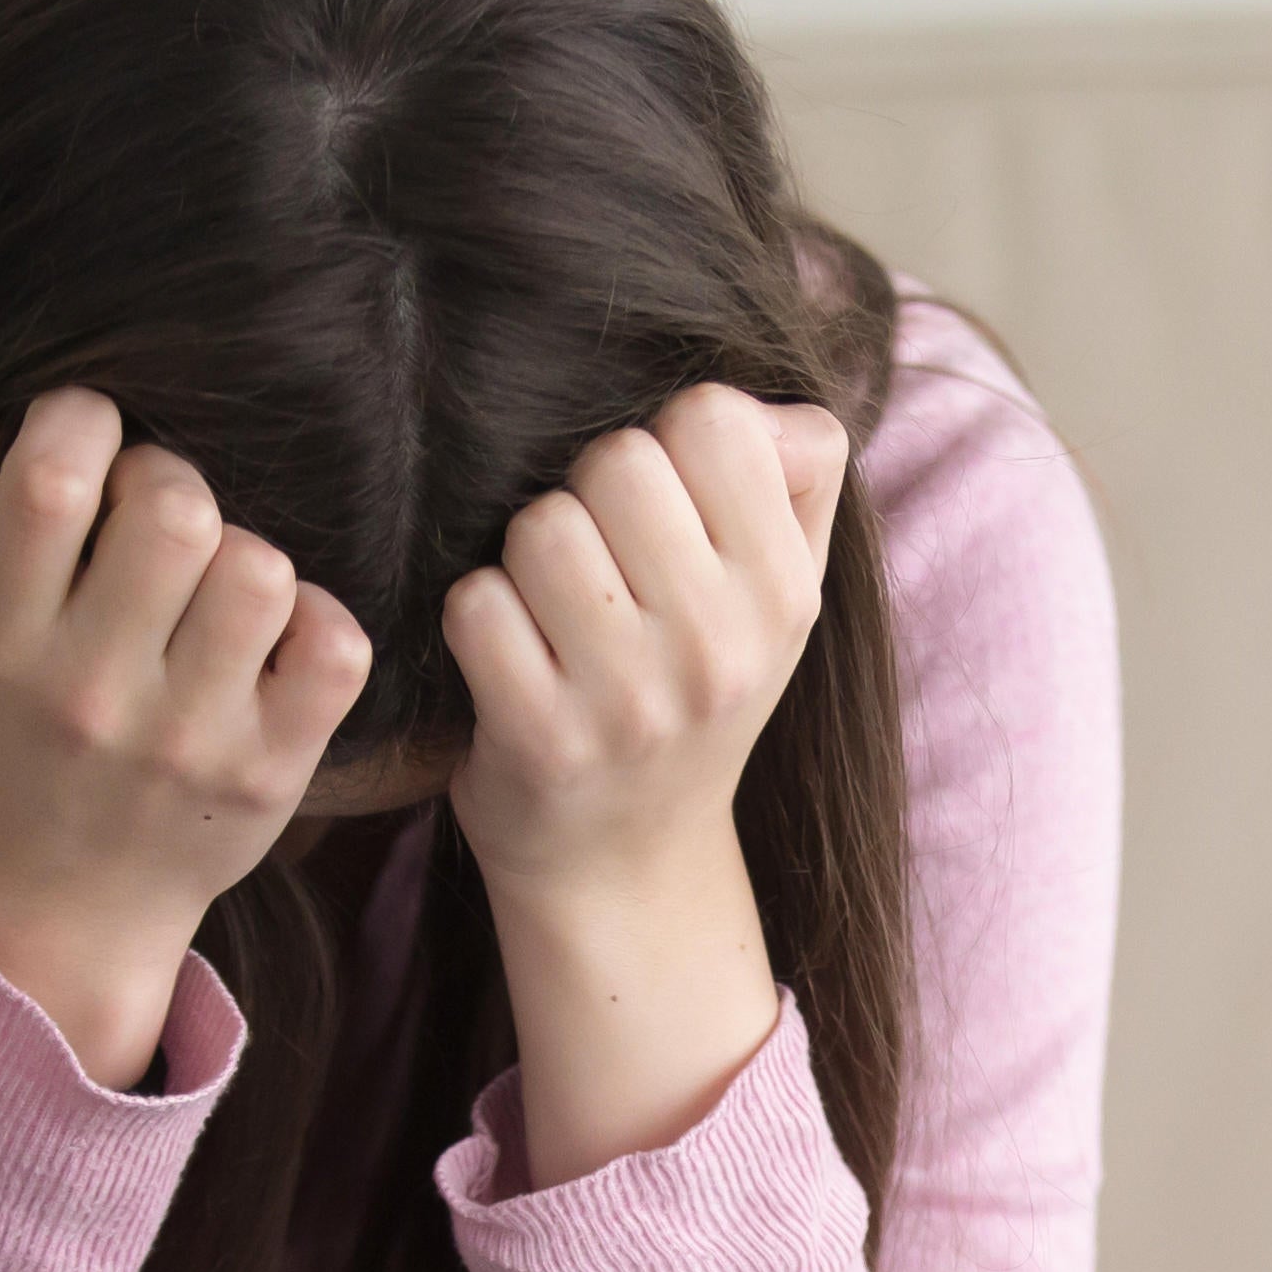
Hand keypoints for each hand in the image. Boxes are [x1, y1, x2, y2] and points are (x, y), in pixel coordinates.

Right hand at [0, 388, 370, 1086]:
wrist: (55, 917)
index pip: (51, 481)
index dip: (77, 421)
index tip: (79, 441)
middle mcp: (92, 695)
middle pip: (174, 508)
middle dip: (163, 478)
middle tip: (146, 515)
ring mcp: (191, 739)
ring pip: (259, 567)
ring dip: (234, 553)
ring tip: (200, 589)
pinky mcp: (272, 771)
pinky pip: (335, 645)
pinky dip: (313, 617)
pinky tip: (263, 636)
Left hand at [442, 384, 853, 1185]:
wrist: (626, 863)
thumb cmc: (691, 692)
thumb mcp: (774, 598)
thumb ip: (794, 480)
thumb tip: (774, 407)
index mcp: (786, 592)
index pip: (714, 418)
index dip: (667, 442)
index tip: (660, 509)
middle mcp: (721, 647)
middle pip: (617, 459)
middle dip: (586, 495)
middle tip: (596, 565)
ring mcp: (630, 699)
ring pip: (541, 526)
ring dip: (525, 557)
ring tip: (552, 612)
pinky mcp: (541, 739)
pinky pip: (478, 606)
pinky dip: (477, 621)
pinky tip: (509, 660)